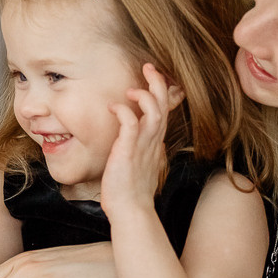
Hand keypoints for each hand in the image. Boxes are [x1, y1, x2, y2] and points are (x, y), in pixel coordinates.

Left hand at [101, 63, 179, 215]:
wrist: (131, 211)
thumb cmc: (132, 191)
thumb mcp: (142, 164)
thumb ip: (144, 150)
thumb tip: (144, 143)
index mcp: (155, 142)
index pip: (164, 109)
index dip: (161, 91)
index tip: (153, 78)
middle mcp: (153, 140)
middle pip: (163, 103)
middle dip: (158, 82)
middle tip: (149, 67)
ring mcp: (143, 145)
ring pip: (154, 110)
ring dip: (145, 94)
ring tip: (132, 88)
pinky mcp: (128, 151)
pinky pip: (130, 123)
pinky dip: (123, 110)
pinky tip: (113, 106)